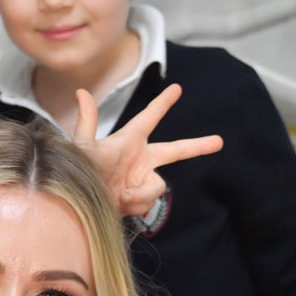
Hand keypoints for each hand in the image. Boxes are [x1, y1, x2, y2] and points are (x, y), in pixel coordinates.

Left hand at [72, 84, 222, 215]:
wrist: (77, 208)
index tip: (177, 88)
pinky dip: (135, 205)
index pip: (149, 117)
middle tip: (218, 141)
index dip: (163, 103)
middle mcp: (139, 159)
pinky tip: (119, 204)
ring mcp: (141, 179)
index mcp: (129, 140)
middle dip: (197, 146)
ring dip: (141, 193)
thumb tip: (82, 92)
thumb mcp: (82, 148)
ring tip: (120, 194)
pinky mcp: (140, 198)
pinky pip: (148, 202)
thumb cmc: (79, 172)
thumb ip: (87, 122)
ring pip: (158, 185)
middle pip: (175, 150)